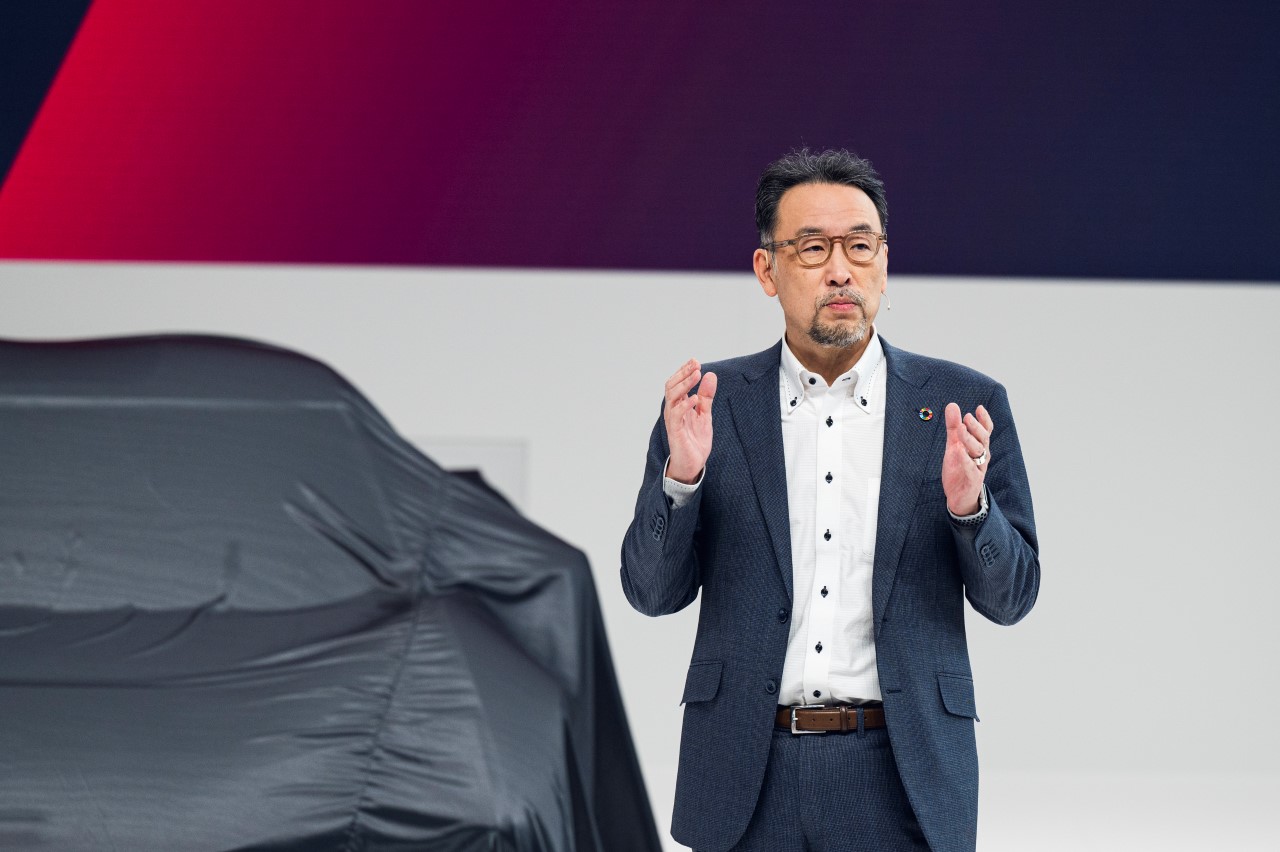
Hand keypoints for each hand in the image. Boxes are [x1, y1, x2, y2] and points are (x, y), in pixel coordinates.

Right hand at [664, 359, 716, 483]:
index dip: (684, 371)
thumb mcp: (705, 415)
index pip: (677, 383)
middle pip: (671, 386)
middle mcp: (673, 411)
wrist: (693, 465)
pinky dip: (685, 405)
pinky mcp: (675, 432)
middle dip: (683, 374)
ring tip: (697, 375)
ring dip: (684, 385)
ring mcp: (673, 421)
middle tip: (696, 365)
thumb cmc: (695, 441)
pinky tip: (696, 399)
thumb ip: (706, 397)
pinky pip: (676, 415)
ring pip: (672, 397)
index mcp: (679, 406)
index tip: (695, 361)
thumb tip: (711, 374)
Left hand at [942, 402, 991, 514]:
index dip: (984, 419)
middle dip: (975, 427)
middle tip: (967, 417)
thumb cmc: (960, 467)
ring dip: (969, 440)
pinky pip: (969, 468)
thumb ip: (954, 427)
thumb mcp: (954, 445)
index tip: (979, 408)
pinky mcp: (971, 479)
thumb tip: (952, 405)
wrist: (960, 496)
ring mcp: (978, 467)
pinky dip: (964, 459)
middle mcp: (981, 456)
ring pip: (977, 452)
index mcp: (979, 446)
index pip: (986, 431)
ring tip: (961, 430)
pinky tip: (958, 451)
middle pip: (982, 439)